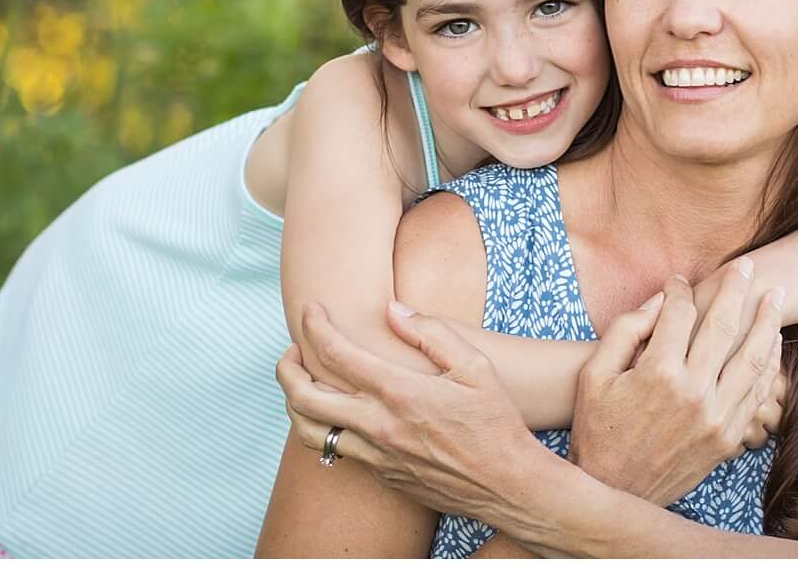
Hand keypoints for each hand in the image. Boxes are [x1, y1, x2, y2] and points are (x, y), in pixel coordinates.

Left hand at [275, 300, 549, 526]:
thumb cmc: (496, 423)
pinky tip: (335, 411)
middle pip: (305, 398)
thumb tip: (392, 309)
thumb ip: (430, 333)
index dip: (315, 326)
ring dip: (295, 403)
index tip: (310, 310)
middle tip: (293, 349)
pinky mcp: (384, 476)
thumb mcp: (474, 365)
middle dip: (287, 368)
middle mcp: (380, 427)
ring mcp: (378, 457)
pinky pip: (337, 452)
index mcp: (399, 393)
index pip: (336, 354)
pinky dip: (323, 428)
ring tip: (303, 381)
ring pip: (311, 433)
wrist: (510, 488)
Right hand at [568, 267, 784, 505]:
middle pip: (724, 328)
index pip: (680, 314)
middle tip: (748, 265)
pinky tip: (772, 344)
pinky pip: (756, 396)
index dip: (680, 290)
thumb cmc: (598, 427)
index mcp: (658, 373)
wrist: (615, 490)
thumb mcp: (596, 373)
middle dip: (737, 291)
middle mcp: (694, 394)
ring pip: (753, 362)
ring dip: (767, 324)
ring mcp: (716, 420)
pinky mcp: (728, 440)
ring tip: (776, 297)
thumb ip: (627, 329)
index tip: (680, 280)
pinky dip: (769, 367)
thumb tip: (663, 299)